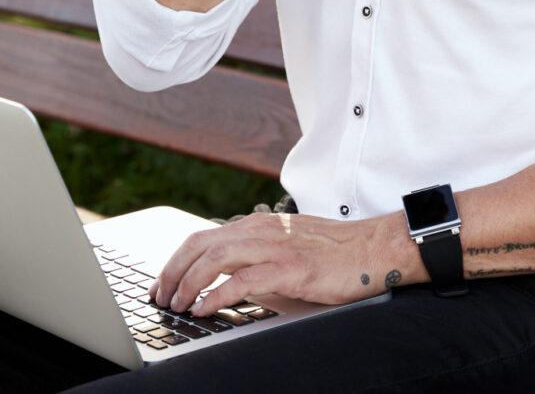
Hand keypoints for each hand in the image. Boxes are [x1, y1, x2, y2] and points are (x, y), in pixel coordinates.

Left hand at [148, 211, 410, 317]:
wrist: (374, 248)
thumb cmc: (334, 253)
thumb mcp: (285, 251)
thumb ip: (255, 263)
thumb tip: (223, 286)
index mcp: (257, 225)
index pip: (202, 237)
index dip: (176, 260)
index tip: (162, 282)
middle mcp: (259, 230)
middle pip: (199, 245)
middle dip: (172, 272)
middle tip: (160, 297)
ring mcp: (274, 247)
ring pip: (214, 259)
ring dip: (188, 283)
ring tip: (177, 305)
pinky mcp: (290, 268)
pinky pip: (242, 280)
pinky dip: (217, 295)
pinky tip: (205, 309)